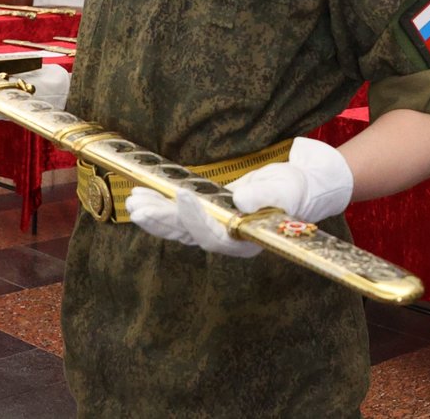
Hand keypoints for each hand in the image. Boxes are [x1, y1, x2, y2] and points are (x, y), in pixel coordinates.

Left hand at [126, 137, 353, 256]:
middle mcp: (226, 242)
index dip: (196, 218)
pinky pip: (178, 217)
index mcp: (245, 242)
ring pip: (177, 228)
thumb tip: (240, 201)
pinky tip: (141, 197)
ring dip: (155, 214)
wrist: (296, 188)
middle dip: (162, 220)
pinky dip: (160, 206)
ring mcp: (214, 230)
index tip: (183, 194)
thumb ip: (265, 195)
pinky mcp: (206, 217)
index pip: (215, 236)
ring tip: (133, 201)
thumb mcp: (286, 189)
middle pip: (187, 235)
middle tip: (139, 207)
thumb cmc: (294, 190)